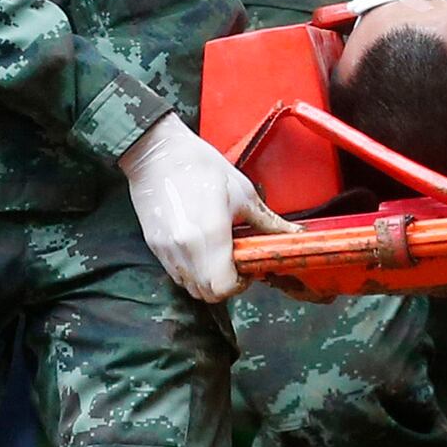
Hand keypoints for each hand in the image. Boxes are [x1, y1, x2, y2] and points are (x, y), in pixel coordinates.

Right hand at [121, 114, 290, 302]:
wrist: (157, 153)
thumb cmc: (200, 166)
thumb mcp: (242, 192)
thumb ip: (266, 221)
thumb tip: (292, 234)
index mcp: (210, 234)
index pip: (224, 286)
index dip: (240, 284)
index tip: (247, 269)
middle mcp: (185, 248)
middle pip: (207, 293)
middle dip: (226, 285)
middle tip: (236, 263)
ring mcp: (166, 250)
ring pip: (190, 287)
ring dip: (207, 280)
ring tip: (218, 255)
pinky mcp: (154, 246)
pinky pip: (176, 274)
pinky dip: (192, 271)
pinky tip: (201, 248)